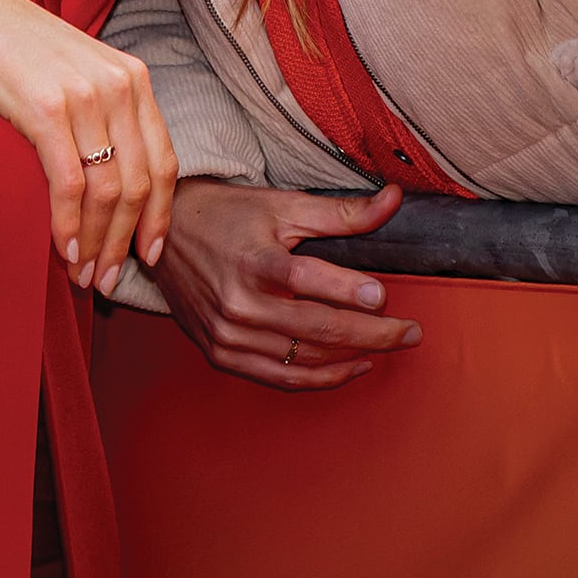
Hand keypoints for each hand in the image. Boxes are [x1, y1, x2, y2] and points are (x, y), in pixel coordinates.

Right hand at [0, 0, 176, 294]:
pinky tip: (63, 248)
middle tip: (107, 281)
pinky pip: (69, 182)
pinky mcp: (46, 108)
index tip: (148, 256)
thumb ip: (103, 118)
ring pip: (108, 190)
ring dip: (98, 242)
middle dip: (126, 242)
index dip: (160, 216)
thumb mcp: (78, 75)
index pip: (165, 161)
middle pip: (141, 184)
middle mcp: (119, 85)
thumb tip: (112, 191)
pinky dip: (69, 224)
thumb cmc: (15, 50)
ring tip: (82, 275)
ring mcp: (84, 96)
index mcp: (133, 78)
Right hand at [153, 178, 422, 389]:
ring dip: (352, 357)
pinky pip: (279, 378)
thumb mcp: (283, 205)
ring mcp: (228, 335)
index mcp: (254, 261)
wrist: (166, 236)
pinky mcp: (221, 354)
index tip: (386, 298)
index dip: (351, 292)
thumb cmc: (228, 215)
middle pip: (317, 328)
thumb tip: (394, 200)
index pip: (310, 281)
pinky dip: (319, 377)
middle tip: (411, 332)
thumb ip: (341, 212)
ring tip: (389, 347)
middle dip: (373, 334)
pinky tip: (350, 366)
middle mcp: (239, 304)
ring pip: (303, 359)